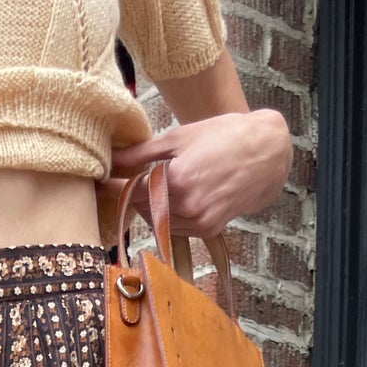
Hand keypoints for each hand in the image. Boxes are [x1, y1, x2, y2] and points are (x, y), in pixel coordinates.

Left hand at [101, 108, 291, 242]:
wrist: (267, 153)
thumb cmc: (224, 136)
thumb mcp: (180, 138)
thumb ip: (142, 154)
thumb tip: (111, 159)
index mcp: (178, 181)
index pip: (132, 192)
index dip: (114, 187)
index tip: (99, 182)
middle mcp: (188, 207)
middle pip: (142, 209)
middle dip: (133, 196)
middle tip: (127, 180)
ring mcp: (199, 222)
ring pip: (157, 221)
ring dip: (150, 206)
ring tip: (155, 185)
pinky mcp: (208, 229)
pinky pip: (175, 227)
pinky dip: (168, 214)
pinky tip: (174, 196)